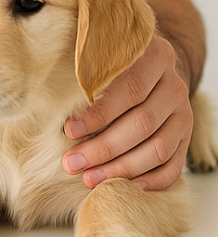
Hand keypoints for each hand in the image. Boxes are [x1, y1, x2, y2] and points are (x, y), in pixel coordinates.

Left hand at [62, 34, 192, 190]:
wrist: (147, 64)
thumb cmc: (112, 60)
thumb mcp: (101, 50)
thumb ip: (87, 65)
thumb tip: (52, 90)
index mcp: (156, 56)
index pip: (130, 89)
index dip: (99, 113)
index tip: (69, 130)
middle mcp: (174, 85)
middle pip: (142, 123)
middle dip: (103, 148)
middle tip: (71, 163)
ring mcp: (183, 113)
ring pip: (158, 148)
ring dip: (121, 168)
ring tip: (89, 178)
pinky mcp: (185, 137)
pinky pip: (173, 165)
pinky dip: (150, 180)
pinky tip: (125, 186)